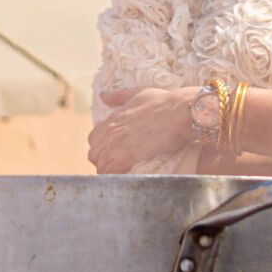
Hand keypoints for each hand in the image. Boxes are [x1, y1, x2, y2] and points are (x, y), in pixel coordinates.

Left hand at [88, 85, 203, 174]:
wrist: (178, 112)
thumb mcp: (136, 94)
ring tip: (124, 173)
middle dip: (104, 161)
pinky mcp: (125, 158)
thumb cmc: (163, 102)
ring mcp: (115, 146)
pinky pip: (109, 174)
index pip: (93, 139)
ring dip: (109, 171)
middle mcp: (109, 133)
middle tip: (119, 165)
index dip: (102, 147)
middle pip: (94, 155)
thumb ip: (118, 97)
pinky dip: (115, 178)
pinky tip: (125, 178)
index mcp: (111, 120)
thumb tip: (102, 96)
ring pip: (100, 166)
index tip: (113, 151)